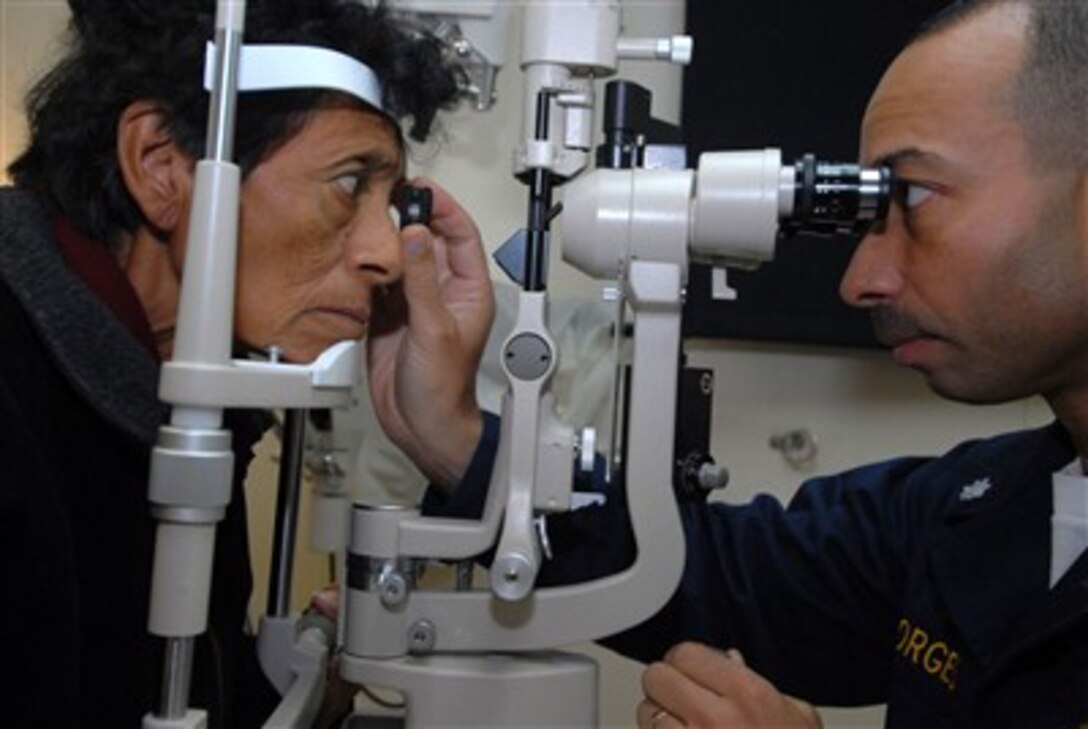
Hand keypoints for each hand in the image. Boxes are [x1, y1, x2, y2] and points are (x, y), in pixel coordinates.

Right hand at [367, 178, 494, 488]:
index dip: (443, 207)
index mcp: (468, 290)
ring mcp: (413, 303)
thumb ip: (423, 280)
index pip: (460, 234)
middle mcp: (442, 291)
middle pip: (426, 240)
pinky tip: (352, 260)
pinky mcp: (387, 317)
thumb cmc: (444, 389)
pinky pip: (375, 284)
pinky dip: (363, 272)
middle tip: (384, 197)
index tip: (421, 188)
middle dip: (406, 217)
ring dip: (381, 244)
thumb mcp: (435, 328)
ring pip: (398, 259)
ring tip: (364, 224)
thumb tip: (416, 235)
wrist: (421, 426)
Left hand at [637, 643, 821, 727]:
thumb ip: (761, 685)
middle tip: (681, 695)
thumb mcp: (798, 718)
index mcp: (748, 695)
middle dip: (666, 685)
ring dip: (659, 719)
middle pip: (656, 678)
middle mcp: (715, 719)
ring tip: (683, 728)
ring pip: (646, 713)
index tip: (690, 668)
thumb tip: (730, 662)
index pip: (685, 653)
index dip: (685, 661)